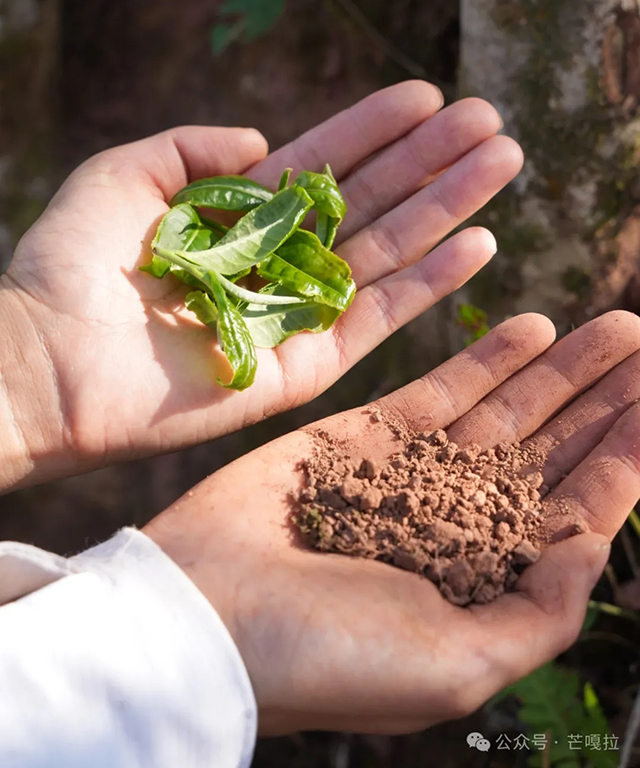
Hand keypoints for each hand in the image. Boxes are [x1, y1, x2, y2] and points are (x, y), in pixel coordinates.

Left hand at [0, 82, 518, 488]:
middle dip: (432, 160)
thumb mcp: (126, 172)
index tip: (429, 94)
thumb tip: (266, 142)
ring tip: (503, 161)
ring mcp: (295, 315)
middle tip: (491, 122)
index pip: (326, 165)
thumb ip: (195, 146)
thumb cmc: (72, 263)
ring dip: (448, 207)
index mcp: (240, 217)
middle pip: (372, 204)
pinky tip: (478, 243)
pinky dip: (430, 285)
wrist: (48, 358)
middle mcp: (278, 262)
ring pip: (389, 253)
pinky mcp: (303, 368)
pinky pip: (377, 321)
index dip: (377, 128)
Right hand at [145, 310, 639, 735]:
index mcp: (486, 584)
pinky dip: (488, 357)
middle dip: (604, 399)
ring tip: (616, 327)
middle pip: (551, 448)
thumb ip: (539, 614)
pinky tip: (535, 328)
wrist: (206, 614)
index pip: (577, 510)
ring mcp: (414, 472)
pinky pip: (439, 387)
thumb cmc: (328, 658)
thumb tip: (593, 548)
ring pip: (506, 408)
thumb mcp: (458, 667)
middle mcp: (457, 523)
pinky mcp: (364, 433)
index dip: (626, 456)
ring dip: (561, 368)